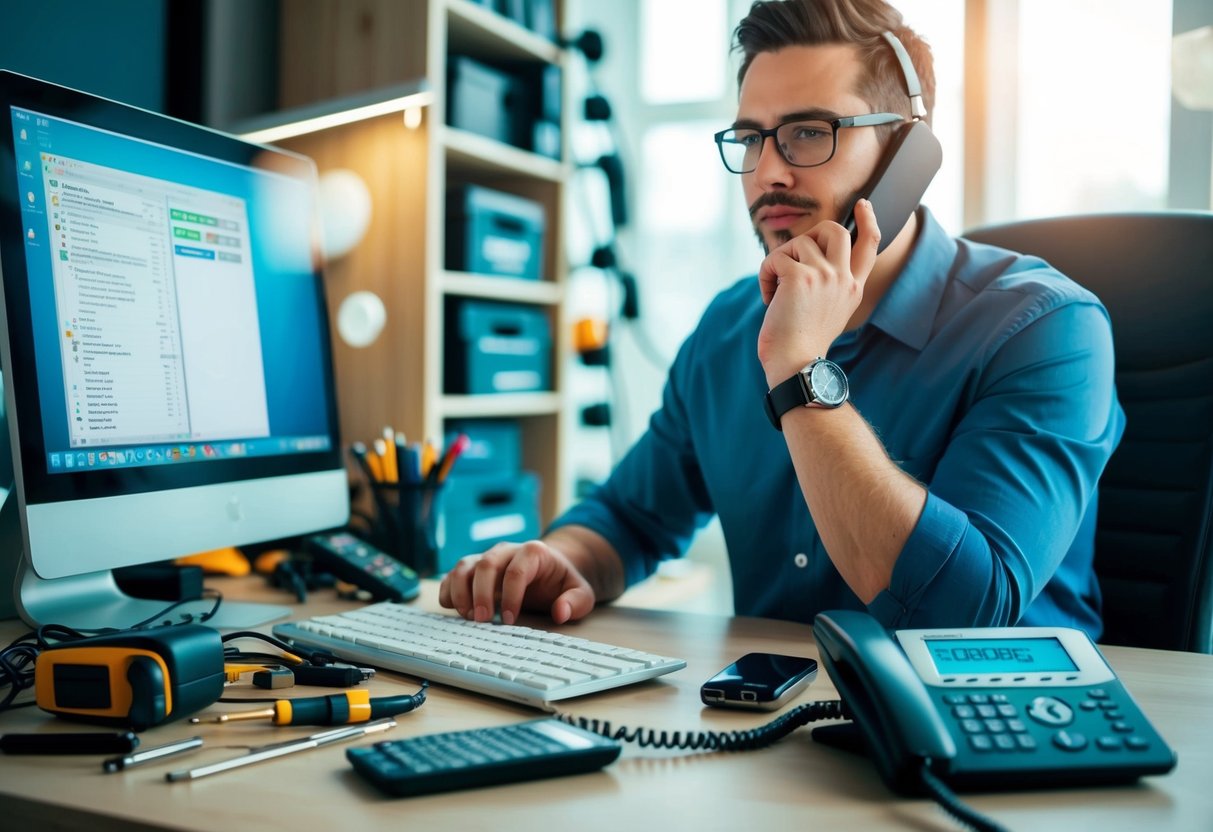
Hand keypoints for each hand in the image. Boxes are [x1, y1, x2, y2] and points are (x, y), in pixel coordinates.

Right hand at [438, 539, 596, 624]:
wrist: (549, 570)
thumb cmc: (561, 583)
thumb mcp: (581, 592)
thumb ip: (576, 602)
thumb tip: (561, 613)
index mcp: (534, 552)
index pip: (517, 570)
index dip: (511, 596)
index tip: (509, 620)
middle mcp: (507, 551)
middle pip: (486, 564)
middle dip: (481, 594)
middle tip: (482, 621)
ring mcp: (487, 558)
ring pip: (465, 565)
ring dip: (460, 591)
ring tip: (466, 616)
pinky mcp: (473, 569)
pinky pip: (453, 574)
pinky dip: (448, 589)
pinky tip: (452, 607)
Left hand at [756, 199, 879, 384]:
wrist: (796, 365)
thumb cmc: (802, 343)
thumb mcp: (828, 310)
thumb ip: (828, 283)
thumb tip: (807, 254)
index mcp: (853, 287)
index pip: (869, 245)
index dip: (867, 221)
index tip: (862, 204)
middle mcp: (843, 278)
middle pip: (834, 229)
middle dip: (808, 235)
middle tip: (791, 257)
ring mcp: (825, 275)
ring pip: (797, 243)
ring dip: (778, 263)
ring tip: (775, 291)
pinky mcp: (800, 277)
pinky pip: (775, 258)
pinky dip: (764, 276)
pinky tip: (768, 298)